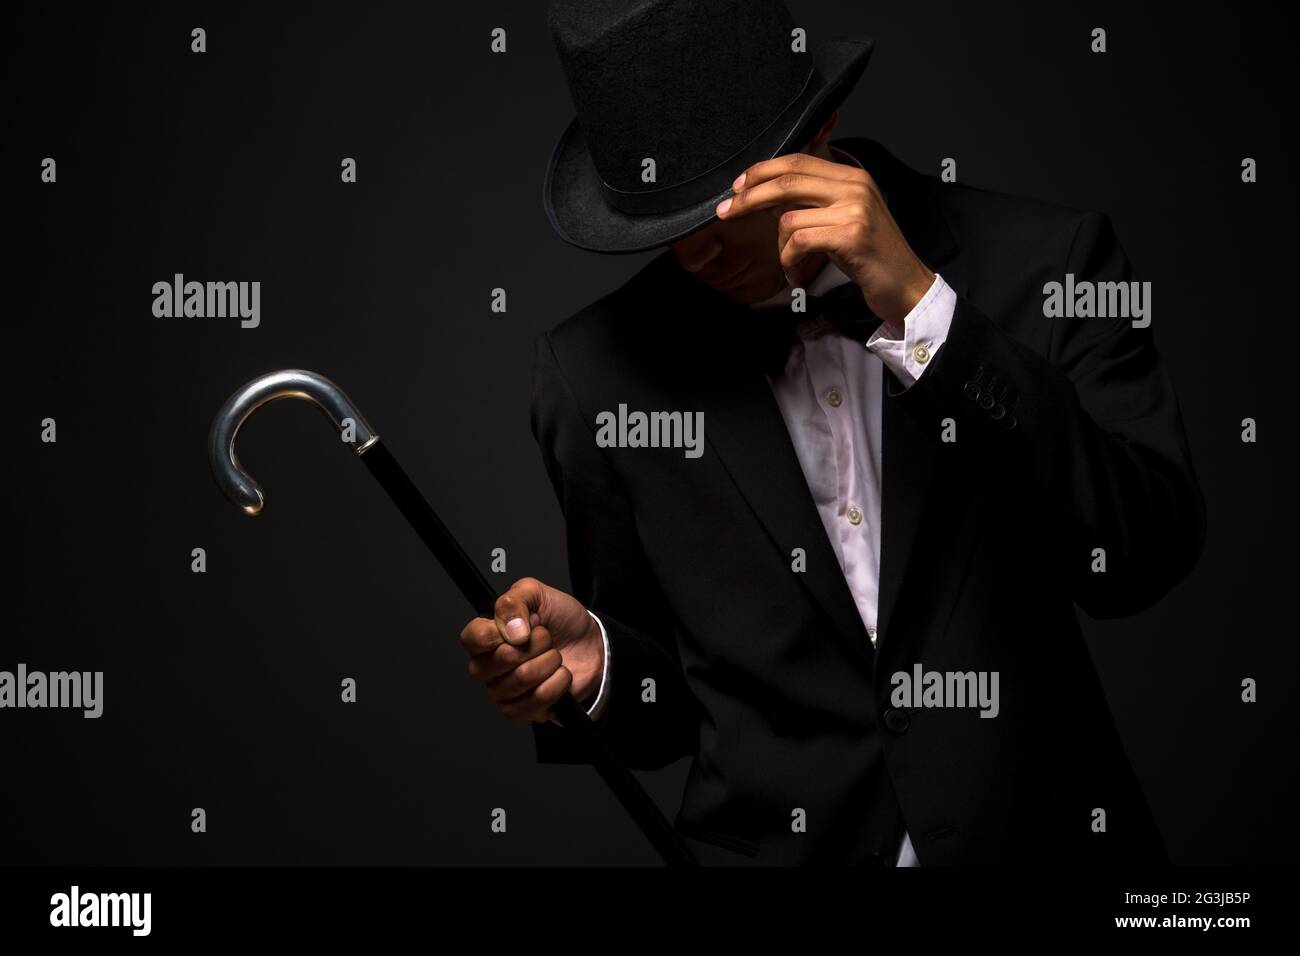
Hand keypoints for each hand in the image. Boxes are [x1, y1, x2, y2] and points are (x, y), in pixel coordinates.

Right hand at [459, 577, 603, 721]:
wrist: (591, 644)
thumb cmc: (560, 619)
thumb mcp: (537, 594)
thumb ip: (515, 601)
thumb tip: (511, 631)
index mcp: (485, 637)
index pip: (472, 638)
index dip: (499, 632)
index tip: (523, 626)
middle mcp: (488, 666)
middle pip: (502, 659)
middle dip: (536, 643)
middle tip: (546, 637)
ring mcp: (504, 691)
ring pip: (523, 678)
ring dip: (550, 661)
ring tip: (554, 654)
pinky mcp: (523, 710)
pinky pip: (537, 699)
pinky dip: (558, 682)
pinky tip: (559, 674)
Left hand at [716, 152, 935, 324]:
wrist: (906, 286)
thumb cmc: (871, 257)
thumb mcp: (844, 219)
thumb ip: (814, 202)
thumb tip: (768, 197)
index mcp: (852, 176)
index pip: (798, 160)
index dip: (762, 170)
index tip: (737, 186)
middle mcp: (855, 186)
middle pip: (787, 180)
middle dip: (750, 196)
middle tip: (726, 211)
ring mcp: (854, 208)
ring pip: (788, 217)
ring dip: (779, 249)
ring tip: (790, 266)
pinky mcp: (851, 235)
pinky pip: (798, 242)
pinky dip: (789, 263)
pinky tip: (797, 276)